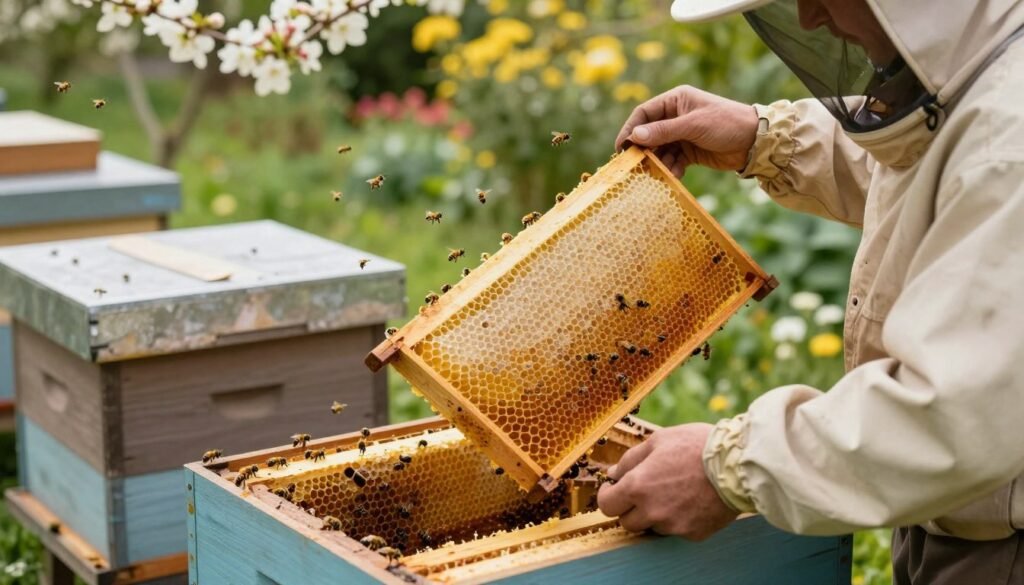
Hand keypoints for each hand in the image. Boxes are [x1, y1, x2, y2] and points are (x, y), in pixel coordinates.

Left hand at [597, 423, 737, 539]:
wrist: (736, 464)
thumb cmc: (696, 446)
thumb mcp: (658, 441)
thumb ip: (631, 459)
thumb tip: (614, 473)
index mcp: (637, 487)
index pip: (606, 505)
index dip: (608, 495)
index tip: (615, 489)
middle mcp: (651, 511)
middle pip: (626, 522)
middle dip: (630, 507)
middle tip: (643, 491)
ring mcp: (673, 525)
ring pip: (652, 526)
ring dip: (654, 514)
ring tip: (673, 492)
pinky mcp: (693, 533)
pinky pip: (676, 530)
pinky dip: (678, 518)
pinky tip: (691, 500)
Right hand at [615, 85, 758, 176]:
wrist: (754, 141)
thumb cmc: (726, 124)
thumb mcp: (693, 125)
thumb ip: (664, 131)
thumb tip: (635, 136)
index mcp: (676, 100)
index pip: (644, 113)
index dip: (630, 129)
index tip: (621, 148)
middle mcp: (676, 116)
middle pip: (650, 134)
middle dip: (644, 150)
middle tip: (635, 166)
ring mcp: (682, 134)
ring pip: (660, 150)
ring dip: (658, 163)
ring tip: (659, 173)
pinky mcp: (689, 151)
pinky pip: (672, 161)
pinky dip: (671, 169)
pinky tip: (675, 175)